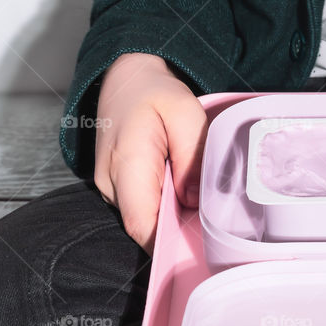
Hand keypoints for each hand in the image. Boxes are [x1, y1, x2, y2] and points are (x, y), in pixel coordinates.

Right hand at [94, 53, 207, 251]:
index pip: (143, 225)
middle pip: (145, 227)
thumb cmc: (154, 93)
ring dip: (173, 217)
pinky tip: (185, 192)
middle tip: (214, 228)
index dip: (169, 244)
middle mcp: (111, 182)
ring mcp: (110, 187)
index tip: (200, 247)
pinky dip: (165, 206)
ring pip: (145, 219)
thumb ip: (193, 157)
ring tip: (201, 202)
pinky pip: (143, 207)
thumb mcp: (186, 114)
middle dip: (178, 232)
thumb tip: (195, 199)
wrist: (127, 78)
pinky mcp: (117, 186)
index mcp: (127, 164)